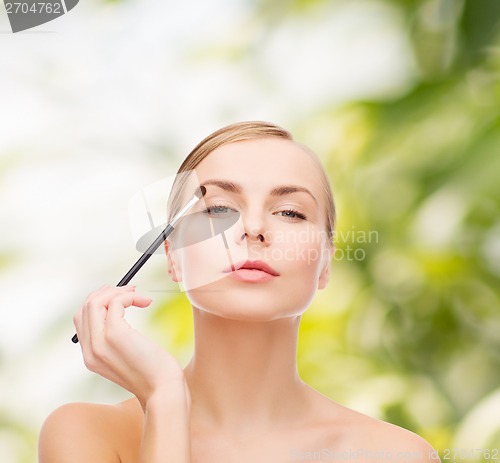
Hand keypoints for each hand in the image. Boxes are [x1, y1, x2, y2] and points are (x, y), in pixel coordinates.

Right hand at [73, 285, 188, 409]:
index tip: (118, 294)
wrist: (164, 391)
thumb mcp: (128, 356)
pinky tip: (145, 302)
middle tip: (131, 289)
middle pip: (85, 307)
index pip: (81, 318)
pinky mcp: (115, 335)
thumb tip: (119, 307)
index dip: (99, 301)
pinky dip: (130, 296)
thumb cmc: (153, 372)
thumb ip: (117, 339)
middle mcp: (89, 351)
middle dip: (107, 292)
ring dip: (118, 291)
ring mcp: (100, 343)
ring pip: (95, 302)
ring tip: (139, 295)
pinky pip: (115, 302)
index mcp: (90, 356)